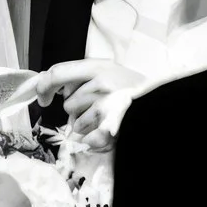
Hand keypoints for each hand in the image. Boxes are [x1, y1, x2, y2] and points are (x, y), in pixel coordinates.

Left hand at [14, 59, 148, 134]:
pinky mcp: (111, 126)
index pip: (57, 73)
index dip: (44, 87)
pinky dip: (96, 141)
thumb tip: (52, 89)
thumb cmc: (136, 90)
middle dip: (78, 112)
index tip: (43, 98)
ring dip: (89, 126)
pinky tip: (110, 132)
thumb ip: (84, 77)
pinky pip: (88, 139)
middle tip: (99, 109)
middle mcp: (101, 82)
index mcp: (99, 66)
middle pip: (68, 105)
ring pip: (77, 124)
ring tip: (110, 119)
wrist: (164, 104)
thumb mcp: (111, 72)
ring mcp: (107, 104)